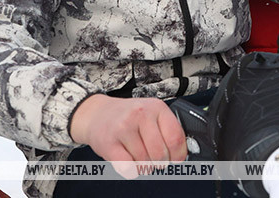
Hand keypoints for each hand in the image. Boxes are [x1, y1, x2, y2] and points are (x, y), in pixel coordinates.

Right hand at [69, 95, 187, 178]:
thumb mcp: (151, 114)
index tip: (175, 160)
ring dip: (143, 166)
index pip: (176, 138)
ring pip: (144, 163)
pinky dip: (131, 171)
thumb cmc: (127, 116)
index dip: (178, 155)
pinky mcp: (108, 142)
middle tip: (153, 159)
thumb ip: (168, 130)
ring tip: (136, 154)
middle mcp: (140, 114)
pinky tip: (128, 160)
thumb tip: (182, 155)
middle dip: (159, 163)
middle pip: (161, 154)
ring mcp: (123, 128)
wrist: (96, 113)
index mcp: (156, 107)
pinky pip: (128, 168)